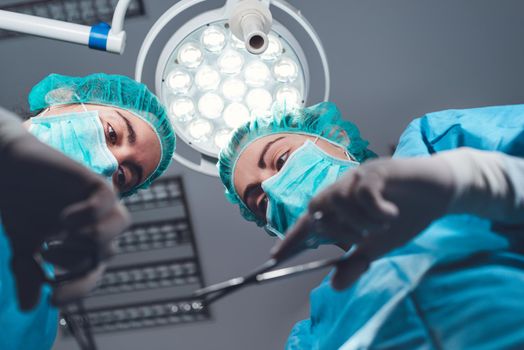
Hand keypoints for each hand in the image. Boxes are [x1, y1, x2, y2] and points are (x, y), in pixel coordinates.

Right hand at [0, 127, 129, 309]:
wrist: (7, 169)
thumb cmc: (20, 207)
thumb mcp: (23, 246)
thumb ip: (29, 273)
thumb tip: (28, 307)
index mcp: (85, 242)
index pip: (93, 272)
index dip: (78, 289)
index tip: (52, 300)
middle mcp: (98, 223)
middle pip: (107, 251)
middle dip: (77, 260)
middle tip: (46, 255)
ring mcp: (99, 202)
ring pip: (121, 222)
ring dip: (95, 237)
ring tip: (63, 237)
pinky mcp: (93, 181)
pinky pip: (107, 199)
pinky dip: (90, 213)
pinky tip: (65, 218)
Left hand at [271, 156, 454, 289]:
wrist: (440, 193)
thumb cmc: (405, 216)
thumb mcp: (380, 246)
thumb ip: (357, 262)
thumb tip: (334, 286)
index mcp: (341, 207)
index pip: (310, 222)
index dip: (292, 237)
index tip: (276, 256)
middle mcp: (344, 188)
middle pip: (317, 206)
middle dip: (336, 230)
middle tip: (360, 239)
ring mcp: (360, 177)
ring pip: (338, 198)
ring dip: (358, 220)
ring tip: (381, 226)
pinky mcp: (379, 169)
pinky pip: (363, 190)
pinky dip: (374, 208)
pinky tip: (391, 214)